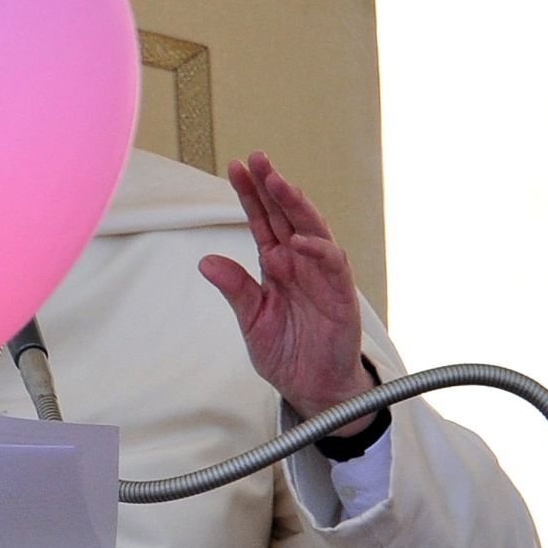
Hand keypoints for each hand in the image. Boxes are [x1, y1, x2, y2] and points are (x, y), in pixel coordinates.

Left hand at [198, 152, 374, 434]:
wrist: (313, 388)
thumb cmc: (286, 352)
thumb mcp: (251, 320)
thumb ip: (235, 290)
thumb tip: (206, 261)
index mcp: (275, 263)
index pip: (262, 221)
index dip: (250, 194)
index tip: (235, 167)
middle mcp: (299, 262)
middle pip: (286, 215)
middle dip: (272, 186)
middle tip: (258, 158)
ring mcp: (322, 275)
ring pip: (312, 230)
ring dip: (296, 205)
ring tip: (279, 182)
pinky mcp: (341, 295)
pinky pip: (332, 265)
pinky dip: (317, 250)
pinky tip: (299, 241)